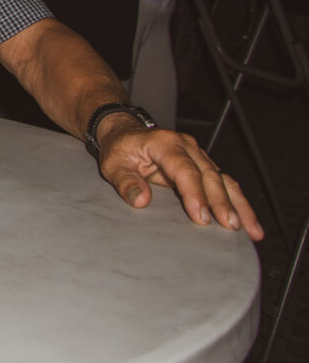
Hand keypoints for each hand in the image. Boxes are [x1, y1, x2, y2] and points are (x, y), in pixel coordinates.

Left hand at [97, 116, 262, 241]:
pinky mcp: (204, 166)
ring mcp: (198, 156)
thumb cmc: (120, 149)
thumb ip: (125, 181)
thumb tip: (140, 200)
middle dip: (221, 203)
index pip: (184, 169)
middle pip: (209, 175)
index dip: (195, 193)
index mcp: (164, 143)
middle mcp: (185, 147)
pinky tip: (249, 223)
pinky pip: (225, 184)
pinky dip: (239, 203)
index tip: (201, 217)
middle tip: (229, 227)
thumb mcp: (113, 164)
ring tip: (249, 230)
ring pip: (224, 180)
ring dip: (238, 205)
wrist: (126, 134)